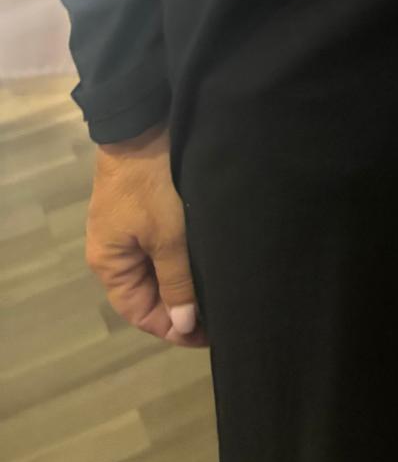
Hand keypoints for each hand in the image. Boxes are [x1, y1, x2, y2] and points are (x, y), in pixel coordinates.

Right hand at [86, 119, 208, 347]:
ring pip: (159, 269)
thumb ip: (176, 281)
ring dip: (186, 282)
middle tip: (223, 315)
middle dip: (183, 307)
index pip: (140, 312)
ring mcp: (130, 229)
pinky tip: (209, 261)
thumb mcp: (168, 235)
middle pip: (149, 293)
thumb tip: (182, 325)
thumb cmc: (153, 185)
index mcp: (110, 264)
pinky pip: (164, 246)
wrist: (143, 124)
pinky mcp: (145, 209)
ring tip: (221, 292)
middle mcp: (115, 251)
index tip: (210, 336)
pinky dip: (184, 258)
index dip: (173, 328)